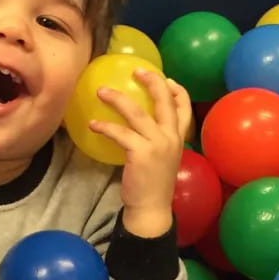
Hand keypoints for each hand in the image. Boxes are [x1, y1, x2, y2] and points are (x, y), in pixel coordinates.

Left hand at [90, 68, 192, 237]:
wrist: (152, 209)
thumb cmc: (153, 185)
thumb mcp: (162, 158)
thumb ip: (156, 140)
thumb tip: (139, 124)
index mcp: (178, 139)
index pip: (184, 108)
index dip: (177, 90)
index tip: (166, 78)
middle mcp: (171, 138)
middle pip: (165, 101)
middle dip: (152, 82)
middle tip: (136, 70)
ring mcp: (157, 144)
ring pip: (137, 113)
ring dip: (117, 99)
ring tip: (102, 91)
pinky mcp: (141, 153)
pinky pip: (120, 133)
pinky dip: (105, 126)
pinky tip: (94, 124)